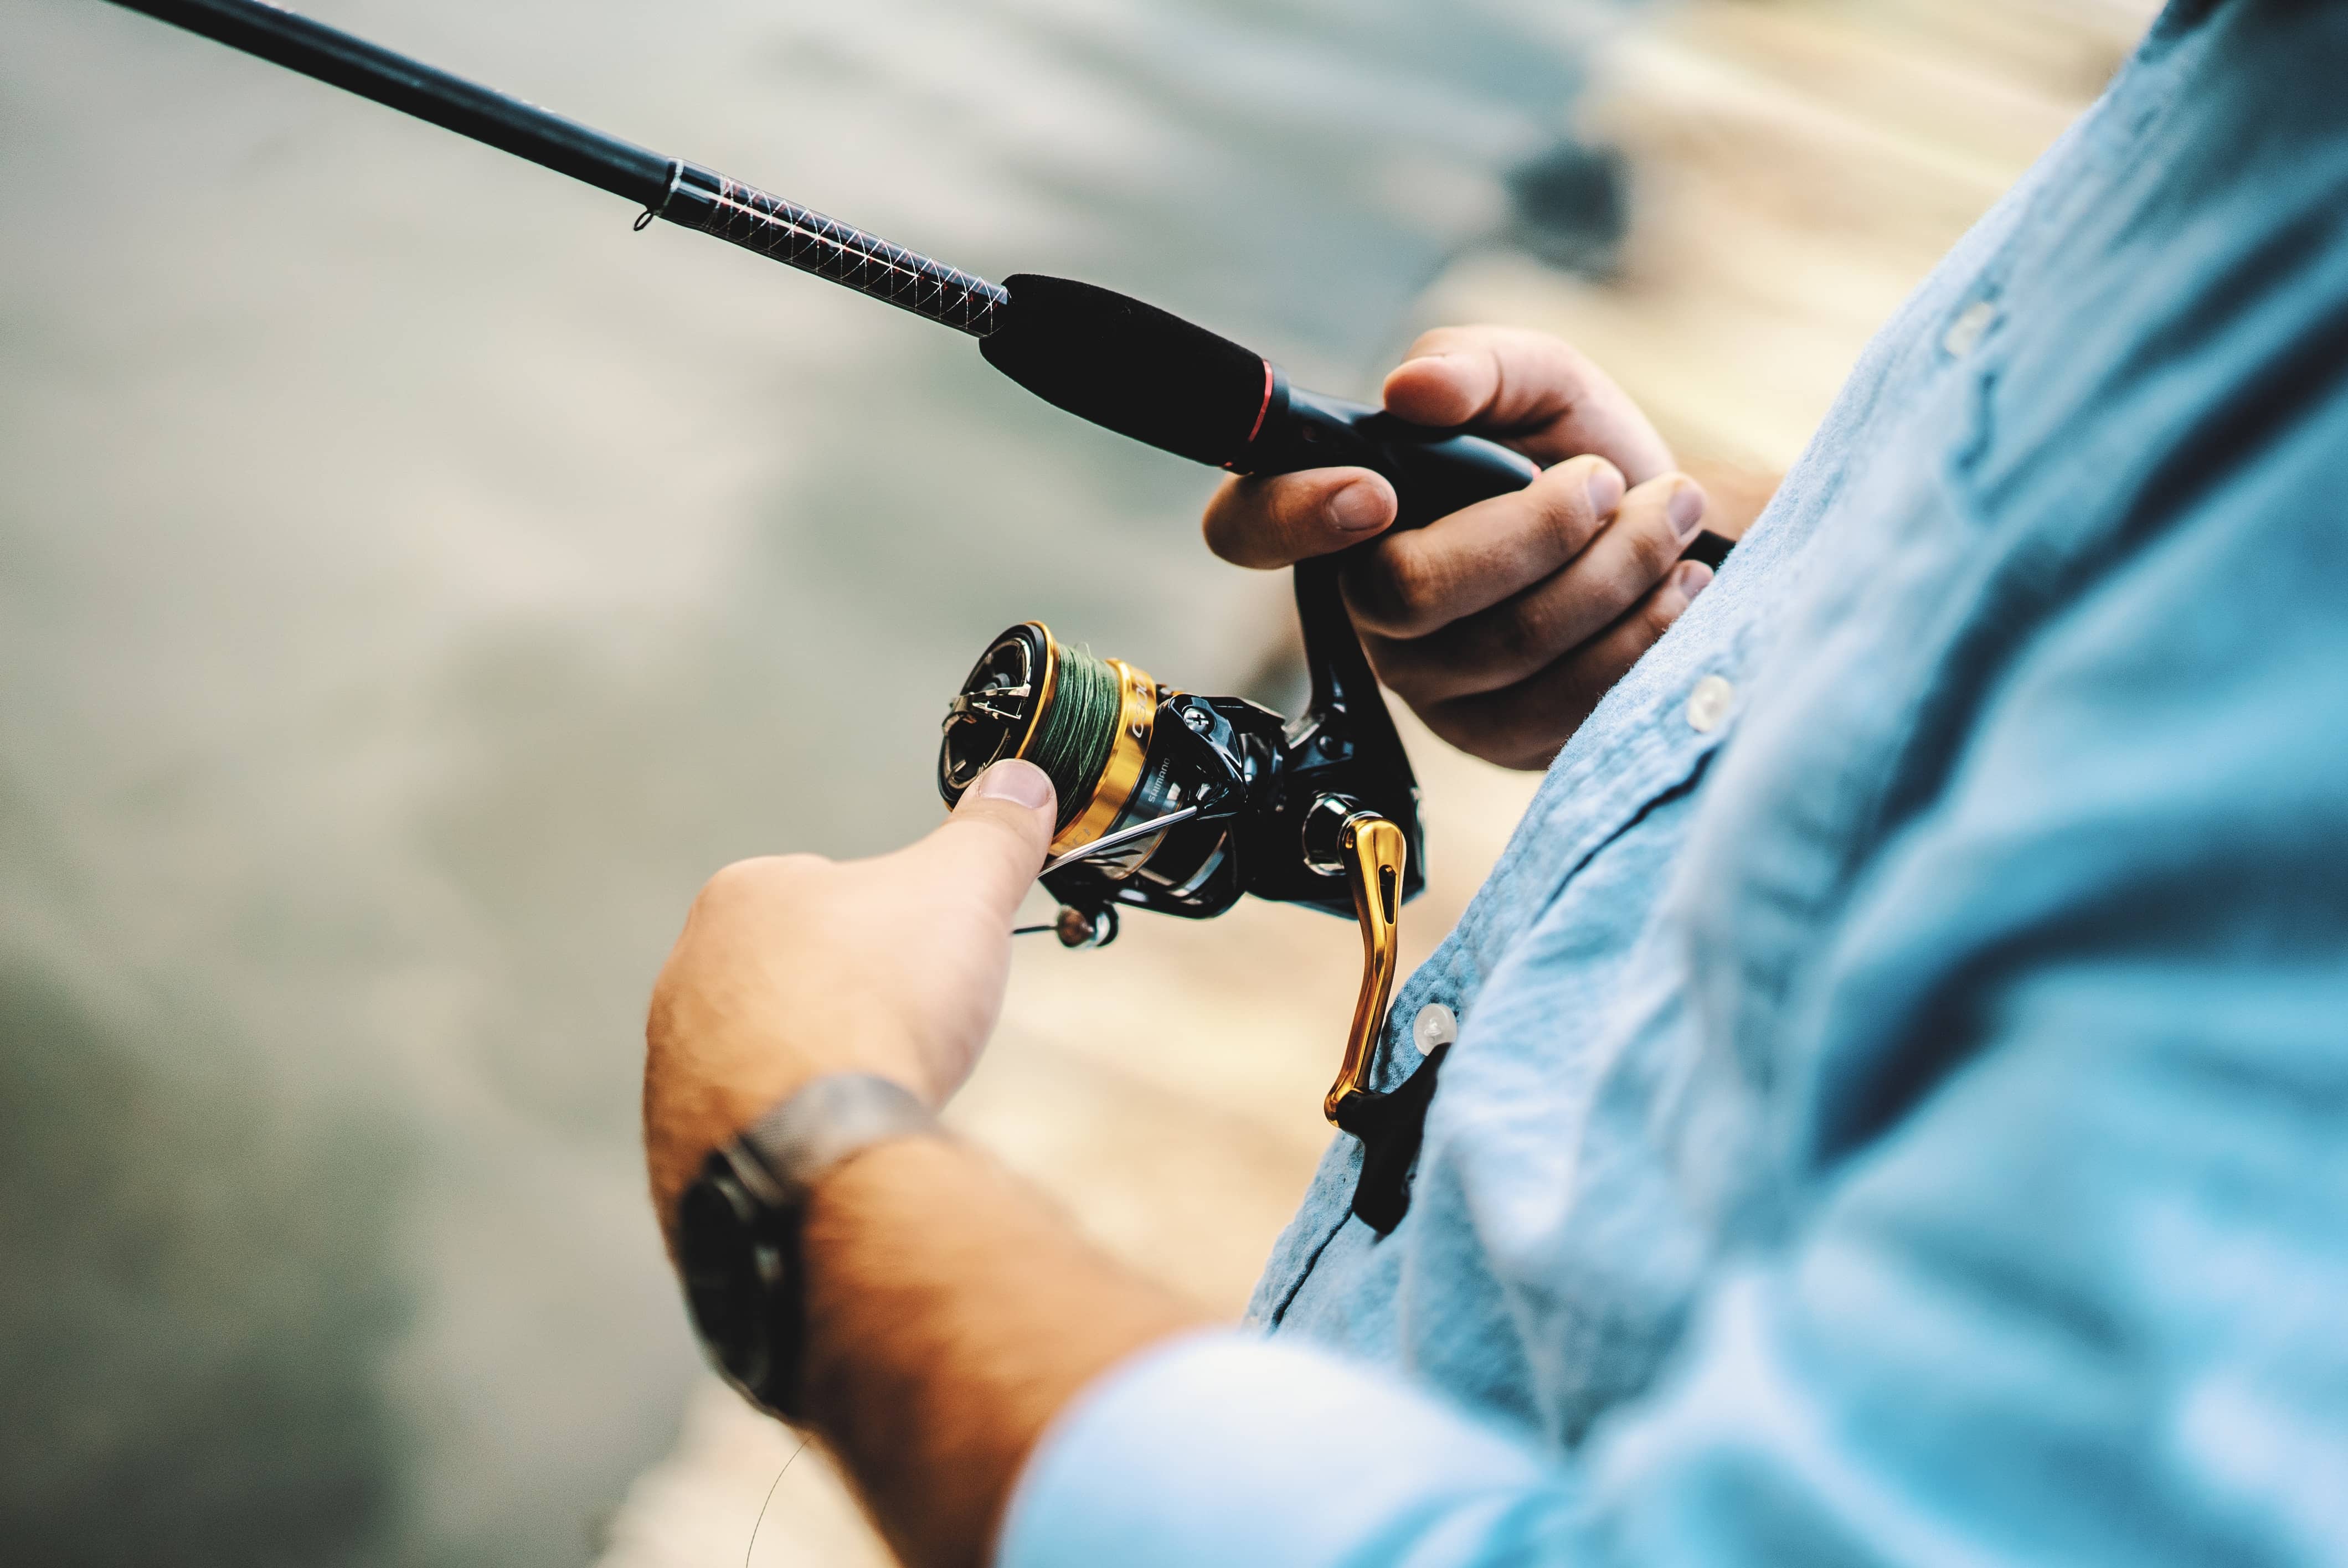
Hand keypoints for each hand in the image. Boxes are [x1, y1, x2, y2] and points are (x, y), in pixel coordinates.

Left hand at [641, 760, 1055, 1234]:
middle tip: (909, 1027)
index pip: (827, 890)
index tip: (927, 961)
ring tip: (878, 1088)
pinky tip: (840, 1139)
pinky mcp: (680, 1144)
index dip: (894, 926)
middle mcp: (688, 975)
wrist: (815, 1147)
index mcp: (741, 897)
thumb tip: (1021, 782)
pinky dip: (799, 1132)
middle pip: (797, 976)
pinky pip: (752, 1128)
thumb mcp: (963, 891)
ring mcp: (675, 1066)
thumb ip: (993, 833)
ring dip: (825, 1069)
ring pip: (772, 1055)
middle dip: (854, 999)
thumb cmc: (874, 1005)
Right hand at [1203, 327, 1719, 770]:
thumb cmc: (1572, 456)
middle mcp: (1366, 608)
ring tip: (1666, 515)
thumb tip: (1414, 388)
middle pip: (1408, 593)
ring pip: (1507, 645)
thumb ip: (1477, 364)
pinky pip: (1566, 700)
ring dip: (1615, 569)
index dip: (1291, 516)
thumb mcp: (1537, 382)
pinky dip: (1643, 630)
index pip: (1249, 528)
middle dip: (1536, 530)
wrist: (1661, 538)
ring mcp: (1429, 685)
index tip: (1377, 490)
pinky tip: (1674, 585)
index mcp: (1341, 512)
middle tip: (1605, 480)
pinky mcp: (1499, 738)